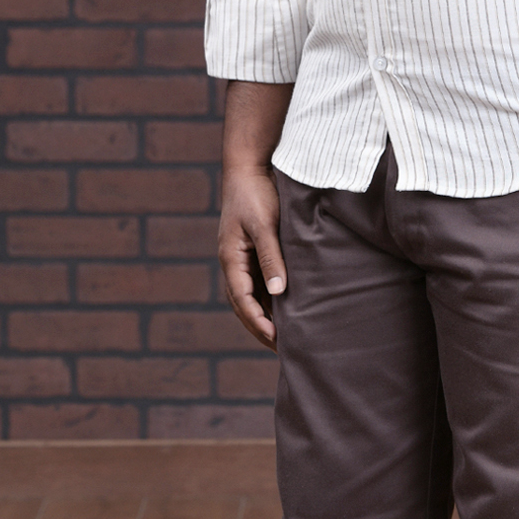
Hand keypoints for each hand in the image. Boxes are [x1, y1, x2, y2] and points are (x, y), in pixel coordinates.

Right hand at [219, 166, 286, 348]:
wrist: (248, 167)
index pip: (243, 301)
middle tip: (283, 350)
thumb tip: (278, 293)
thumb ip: (271, 258)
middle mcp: (233, 263)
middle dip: (261, 328)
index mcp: (230, 259)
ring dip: (266, 317)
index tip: (276, 340)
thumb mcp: (264, 225)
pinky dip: (271, 300)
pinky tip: (288, 309)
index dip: (258, 323)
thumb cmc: (255, 193)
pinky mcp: (253, 252)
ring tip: (287, 338)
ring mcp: (242, 259)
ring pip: (252, 296)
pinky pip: (260, 283)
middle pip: (245, 305)